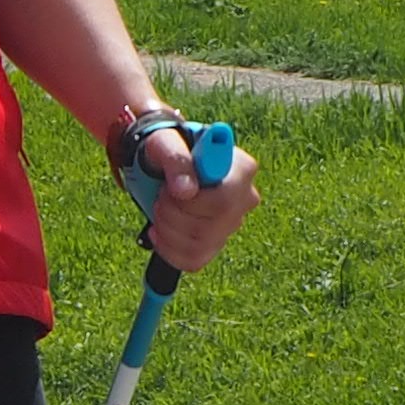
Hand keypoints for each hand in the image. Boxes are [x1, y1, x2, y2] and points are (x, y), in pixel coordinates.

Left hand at [127, 120, 263, 273]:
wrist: (167, 163)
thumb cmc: (170, 148)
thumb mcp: (166, 143)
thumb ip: (176, 159)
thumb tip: (186, 191)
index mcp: (242, 169)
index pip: (223, 202)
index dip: (190, 203)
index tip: (171, 188)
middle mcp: (245, 198)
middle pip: (208, 228)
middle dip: (172, 215)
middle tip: (160, 196)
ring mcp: (233, 223)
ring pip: (199, 247)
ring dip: (167, 230)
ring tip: (160, 209)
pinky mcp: (216, 242)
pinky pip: (193, 261)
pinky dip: (168, 249)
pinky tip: (159, 231)